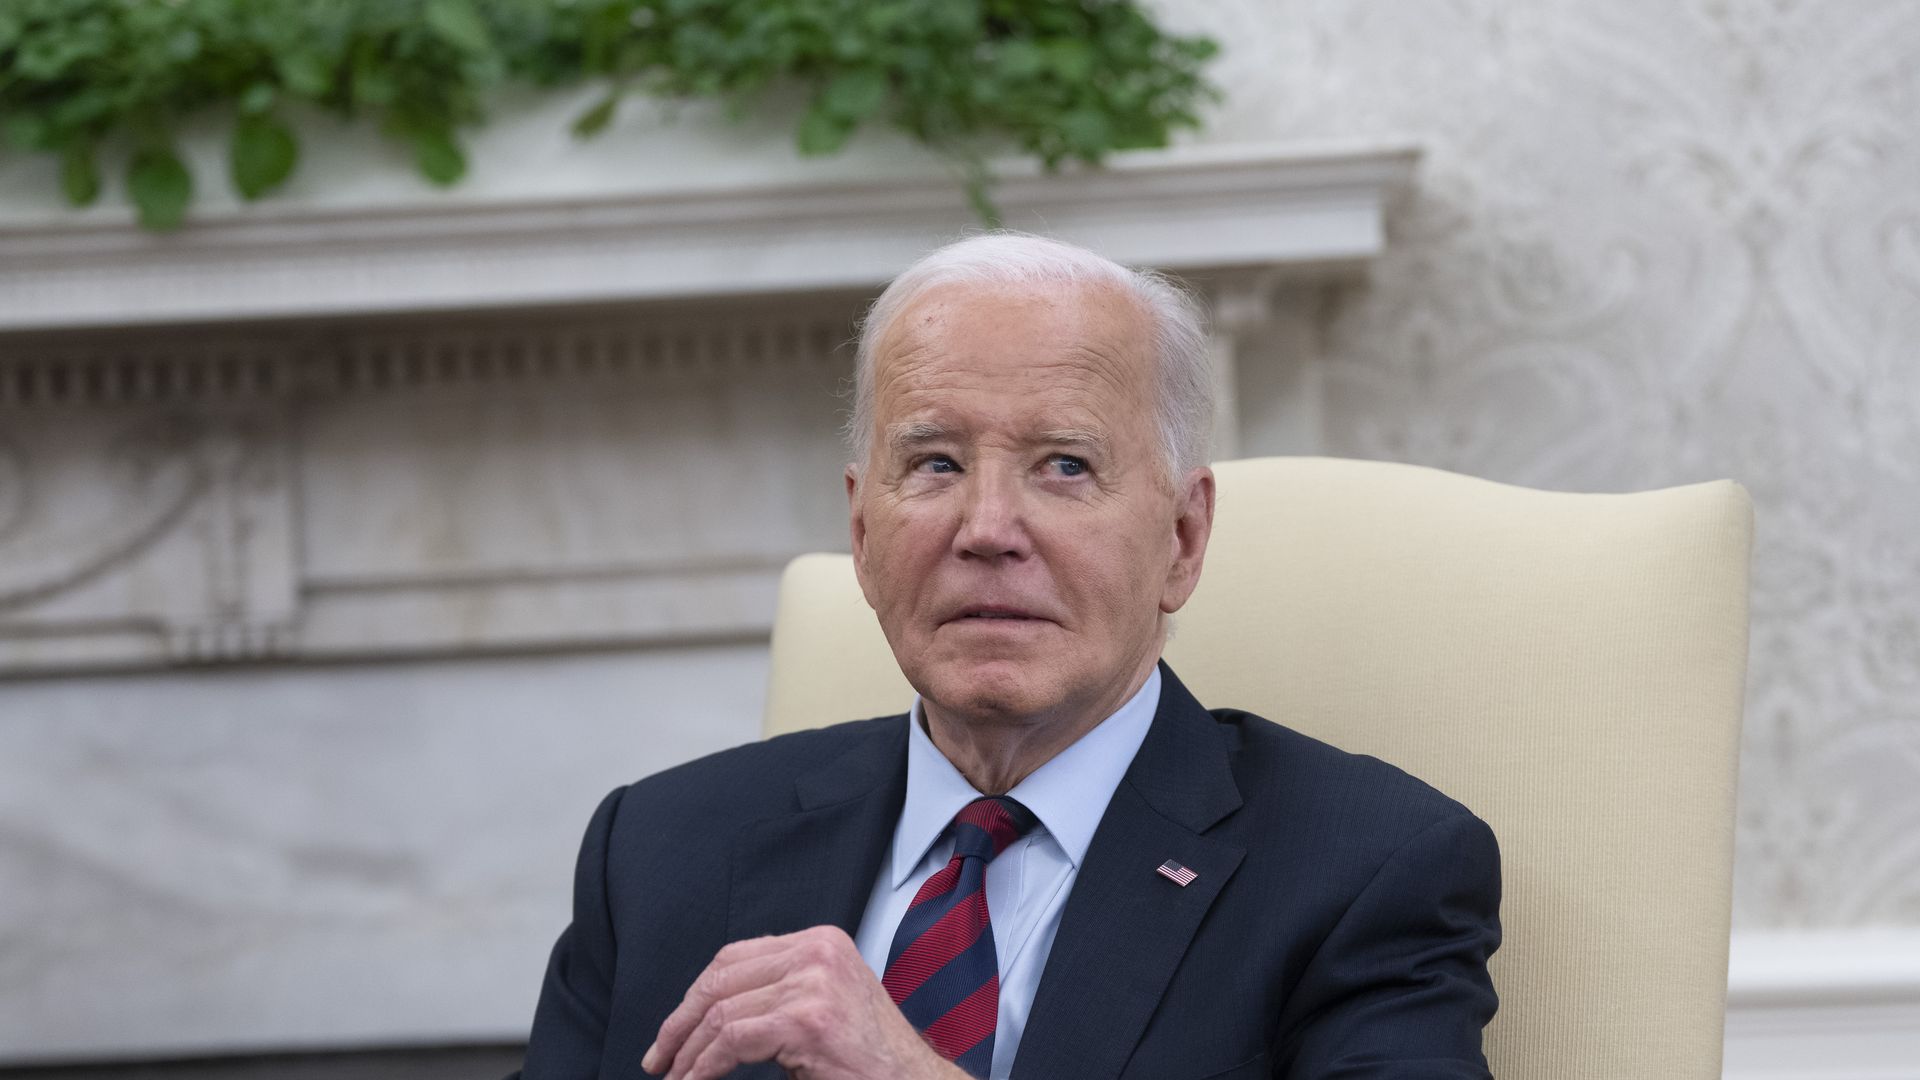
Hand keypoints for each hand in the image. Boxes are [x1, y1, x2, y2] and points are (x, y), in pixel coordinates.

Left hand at [642, 925, 968, 1079]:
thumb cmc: (868, 1059)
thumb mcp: (822, 1005)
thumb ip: (778, 991)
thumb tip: (711, 1011)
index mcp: (820, 942)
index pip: (734, 956)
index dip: (696, 995)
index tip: (674, 1031)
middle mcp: (816, 951)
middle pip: (720, 978)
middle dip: (679, 1022)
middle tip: (659, 1058)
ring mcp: (812, 982)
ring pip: (720, 1011)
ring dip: (686, 1052)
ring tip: (673, 1077)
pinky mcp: (806, 1019)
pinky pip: (731, 1040)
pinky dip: (703, 1067)